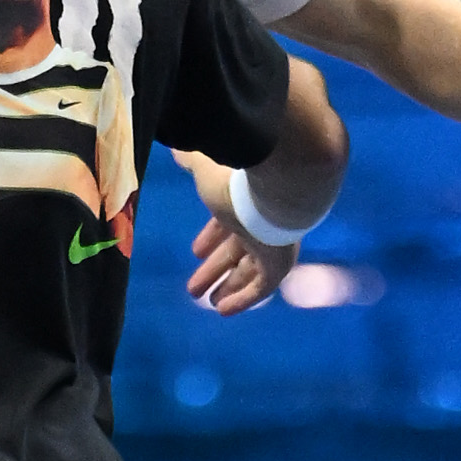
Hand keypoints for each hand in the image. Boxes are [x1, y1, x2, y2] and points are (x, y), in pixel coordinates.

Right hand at [179, 142, 294, 316]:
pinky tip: (223, 310)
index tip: (196, 251)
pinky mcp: (281, 263)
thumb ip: (192, 160)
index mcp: (244, 197)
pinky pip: (262, 287)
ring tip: (206, 300)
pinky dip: (243, 299)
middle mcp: (260, 220)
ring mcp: (273, 242)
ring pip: (248, 270)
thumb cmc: (238, 173)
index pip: (229, 221)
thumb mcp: (205, 166)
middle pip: (237, 249)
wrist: (280, 177)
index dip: (213, 236)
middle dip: (216, 267)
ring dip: (227, 286)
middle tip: (195, 287)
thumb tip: (178, 150)